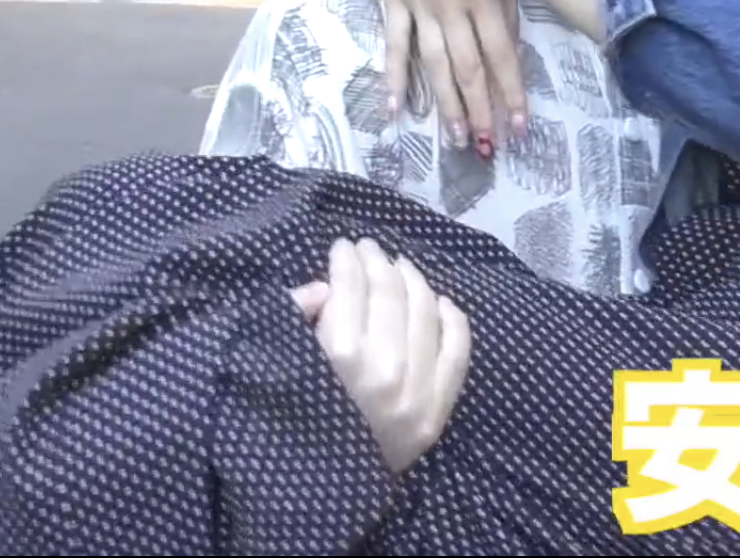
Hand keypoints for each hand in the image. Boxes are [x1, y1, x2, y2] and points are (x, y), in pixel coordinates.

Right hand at [291, 237, 472, 473]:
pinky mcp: (438, 411)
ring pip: (425, 312)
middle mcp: (384, 369)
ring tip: (400, 267)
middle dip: (377, 263)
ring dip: (412, 280)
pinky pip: (457, 351)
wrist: (320, 492)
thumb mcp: (281, 366)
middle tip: (369, 249)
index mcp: (338, 357)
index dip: (346, 260)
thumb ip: (296, 320)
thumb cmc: (293, 419)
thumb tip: (327, 287)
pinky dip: (452, 319)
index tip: (343, 246)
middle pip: (389, 293)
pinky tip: (440, 300)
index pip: (351, 287)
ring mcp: (417, 391)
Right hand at [379, 0, 525, 153]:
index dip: (511, 93)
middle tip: (487, 145)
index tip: (519, 128)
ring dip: (446, 104)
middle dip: (481, 109)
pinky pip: (395, 45)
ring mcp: (420, 3)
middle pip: (470, 67)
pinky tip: (397, 110)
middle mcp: (453, 3)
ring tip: (457, 137)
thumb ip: (505, 13)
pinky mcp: (393, 0)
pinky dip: (395, 79)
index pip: (502, 55)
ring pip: (435, 64)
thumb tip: (513, 62)